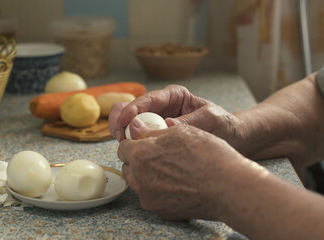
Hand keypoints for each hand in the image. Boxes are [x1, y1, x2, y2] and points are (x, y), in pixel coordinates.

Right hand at [109, 85, 245, 150]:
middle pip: (131, 108)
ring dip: (123, 132)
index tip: (125, 121)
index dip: (133, 109)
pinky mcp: (155, 135)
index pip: (148, 99)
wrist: (231, 139)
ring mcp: (156, 121)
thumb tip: (168, 124)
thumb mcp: (211, 119)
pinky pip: (137, 137)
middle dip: (122, 120)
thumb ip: (190, 120)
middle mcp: (161, 107)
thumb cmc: (223, 125)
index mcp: (174, 96)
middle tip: (120, 135)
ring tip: (123, 144)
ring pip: (129, 123)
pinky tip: (131, 151)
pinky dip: (130, 142)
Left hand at [118, 123, 262, 220]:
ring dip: (148, 176)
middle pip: (129, 167)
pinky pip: (153, 198)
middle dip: (139, 161)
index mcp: (140, 155)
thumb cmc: (208, 156)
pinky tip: (179, 184)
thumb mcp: (180, 133)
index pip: (123, 148)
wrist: (230, 187)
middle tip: (159, 156)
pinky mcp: (162, 211)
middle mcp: (140, 179)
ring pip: (139, 184)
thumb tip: (136, 127)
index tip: (145, 144)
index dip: (135, 143)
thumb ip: (152, 131)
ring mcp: (150, 198)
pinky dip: (161, 191)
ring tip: (171, 170)